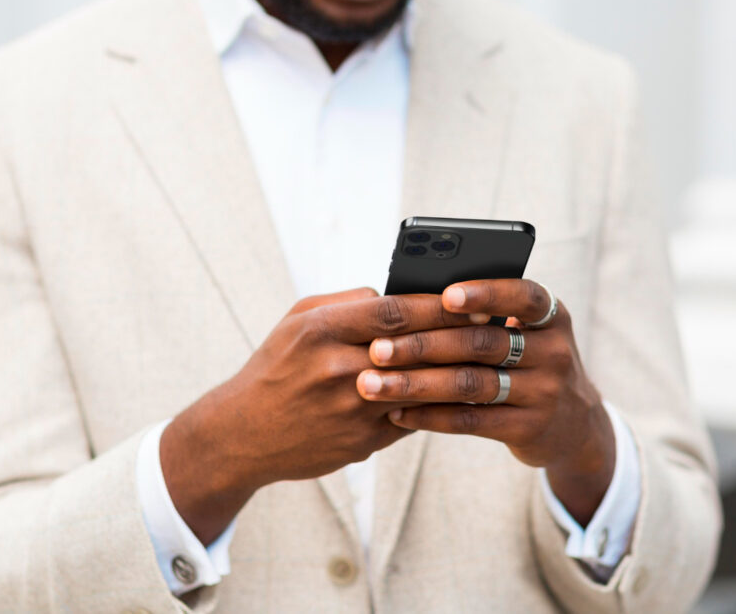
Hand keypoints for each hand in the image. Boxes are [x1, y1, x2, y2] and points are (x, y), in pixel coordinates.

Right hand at [160, 287, 479, 543]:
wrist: (243, 433)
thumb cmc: (276, 367)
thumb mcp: (297, 319)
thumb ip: (347, 301)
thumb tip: (394, 293)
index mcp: (322, 329)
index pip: (394, 310)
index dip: (437, 305)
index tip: (469, 299)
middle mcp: (338, 368)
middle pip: (415, 349)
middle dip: (457, 337)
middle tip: (492, 327)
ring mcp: (351, 410)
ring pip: (420, 389)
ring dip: (456, 375)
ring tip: (486, 361)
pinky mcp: (361, 443)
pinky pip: (411, 421)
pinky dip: (436, 408)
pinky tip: (460, 396)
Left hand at [356, 279, 615, 524]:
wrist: (573, 425)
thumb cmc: (526, 362)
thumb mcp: (526, 334)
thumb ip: (486, 318)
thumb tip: (412, 300)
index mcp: (551, 315)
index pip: (523, 297)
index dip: (486, 294)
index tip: (445, 294)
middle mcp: (553, 352)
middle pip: (481, 342)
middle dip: (423, 344)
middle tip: (377, 348)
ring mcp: (545, 392)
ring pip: (470, 384)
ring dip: (416, 383)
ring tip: (372, 383)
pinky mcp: (529, 428)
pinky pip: (471, 421)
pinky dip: (429, 416)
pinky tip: (397, 413)